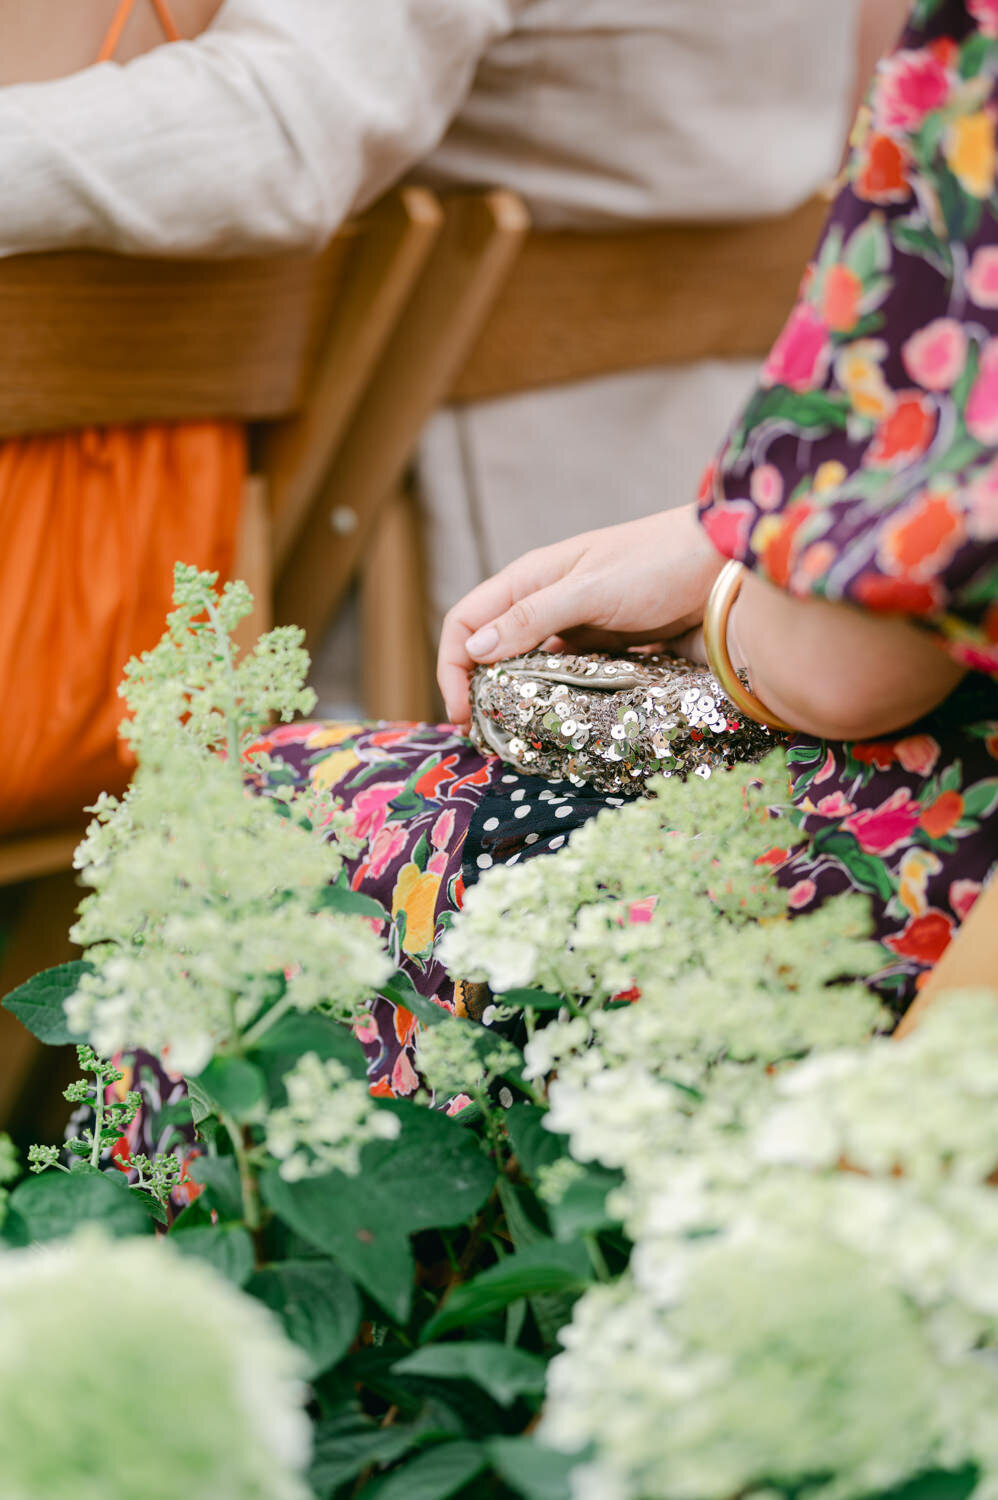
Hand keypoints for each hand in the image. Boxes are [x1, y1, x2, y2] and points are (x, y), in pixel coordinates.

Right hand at [436, 505, 723, 725]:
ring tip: (519, 740)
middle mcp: (546, 604)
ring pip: (529, 671)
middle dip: (479, 692)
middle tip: (487, 737)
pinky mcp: (608, 650)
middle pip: (491, 651)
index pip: (466, 622)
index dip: (451, 666)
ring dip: (518, 703)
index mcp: (530, 579)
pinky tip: (563, 726)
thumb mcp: (590, 587)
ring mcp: (577, 629)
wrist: (725, 563)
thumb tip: (474, 651)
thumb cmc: (658, 561)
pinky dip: (559, 703)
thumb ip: (532, 617)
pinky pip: (570, 682)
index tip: (461, 712)